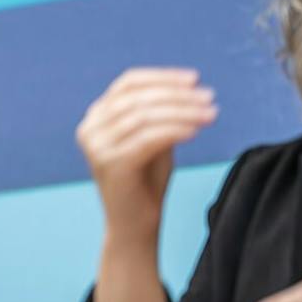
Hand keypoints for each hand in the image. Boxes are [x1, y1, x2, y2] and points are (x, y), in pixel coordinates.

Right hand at [76, 68, 216, 243]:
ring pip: (144, 116)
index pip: (129, 83)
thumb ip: (159, 112)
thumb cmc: (146, 181)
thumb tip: (186, 86)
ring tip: (210, 114)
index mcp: (97, 116)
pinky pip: (147, 138)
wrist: (134, 225)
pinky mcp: (110, 164)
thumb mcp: (152, 137)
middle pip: (138, 97)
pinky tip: (195, 131)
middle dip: (178, 95)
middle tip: (209, 98)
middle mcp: (90, 128)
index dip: (163, 76)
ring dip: (182, 112)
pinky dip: (174, 130)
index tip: (195, 79)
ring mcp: (97, 146)